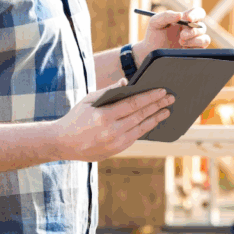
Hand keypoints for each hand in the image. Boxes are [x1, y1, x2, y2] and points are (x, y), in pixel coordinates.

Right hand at [54, 78, 173, 162]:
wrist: (62, 143)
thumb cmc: (76, 117)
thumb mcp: (89, 100)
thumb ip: (109, 91)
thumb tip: (127, 83)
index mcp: (103, 116)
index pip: (133, 104)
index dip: (150, 97)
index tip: (162, 91)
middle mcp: (111, 131)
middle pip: (140, 116)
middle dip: (158, 106)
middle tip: (171, 98)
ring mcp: (114, 143)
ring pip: (141, 129)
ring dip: (156, 119)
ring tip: (167, 111)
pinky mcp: (116, 151)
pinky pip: (135, 137)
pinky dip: (145, 128)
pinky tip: (153, 121)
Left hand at [132, 7, 209, 63]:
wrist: (150, 52)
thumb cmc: (154, 34)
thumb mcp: (155, 22)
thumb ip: (166, 15)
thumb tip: (180, 14)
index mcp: (185, 19)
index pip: (197, 13)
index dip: (196, 14)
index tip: (188, 18)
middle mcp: (191, 29)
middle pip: (202, 27)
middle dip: (193, 31)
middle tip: (182, 35)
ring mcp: (194, 41)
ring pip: (205, 38)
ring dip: (194, 40)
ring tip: (180, 42)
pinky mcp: (194, 51)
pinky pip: (202, 48)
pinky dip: (194, 47)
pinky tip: (183, 48)